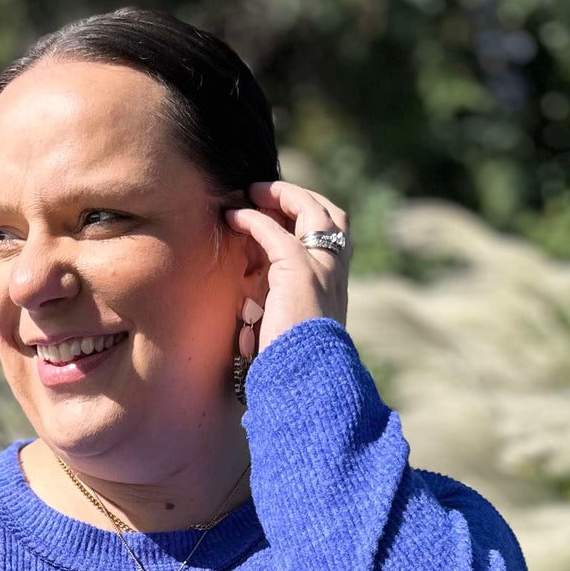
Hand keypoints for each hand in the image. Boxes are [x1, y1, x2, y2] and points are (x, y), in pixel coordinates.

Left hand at [222, 178, 350, 359]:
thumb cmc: (294, 364)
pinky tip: (233, 217)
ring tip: (251, 192)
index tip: (282, 212)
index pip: (335, 235)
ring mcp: (320, 266)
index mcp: (336, 284)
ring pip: (309, 209)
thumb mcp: (294, 329)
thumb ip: (284, 307)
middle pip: (329, 212)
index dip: (311, 216)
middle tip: (267, 192)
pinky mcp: (297, 270)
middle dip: (300, 196)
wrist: (306, 378)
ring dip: (278, 195)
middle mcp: (334, 270)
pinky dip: (252, 219)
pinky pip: (273, 231)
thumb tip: (256, 306)